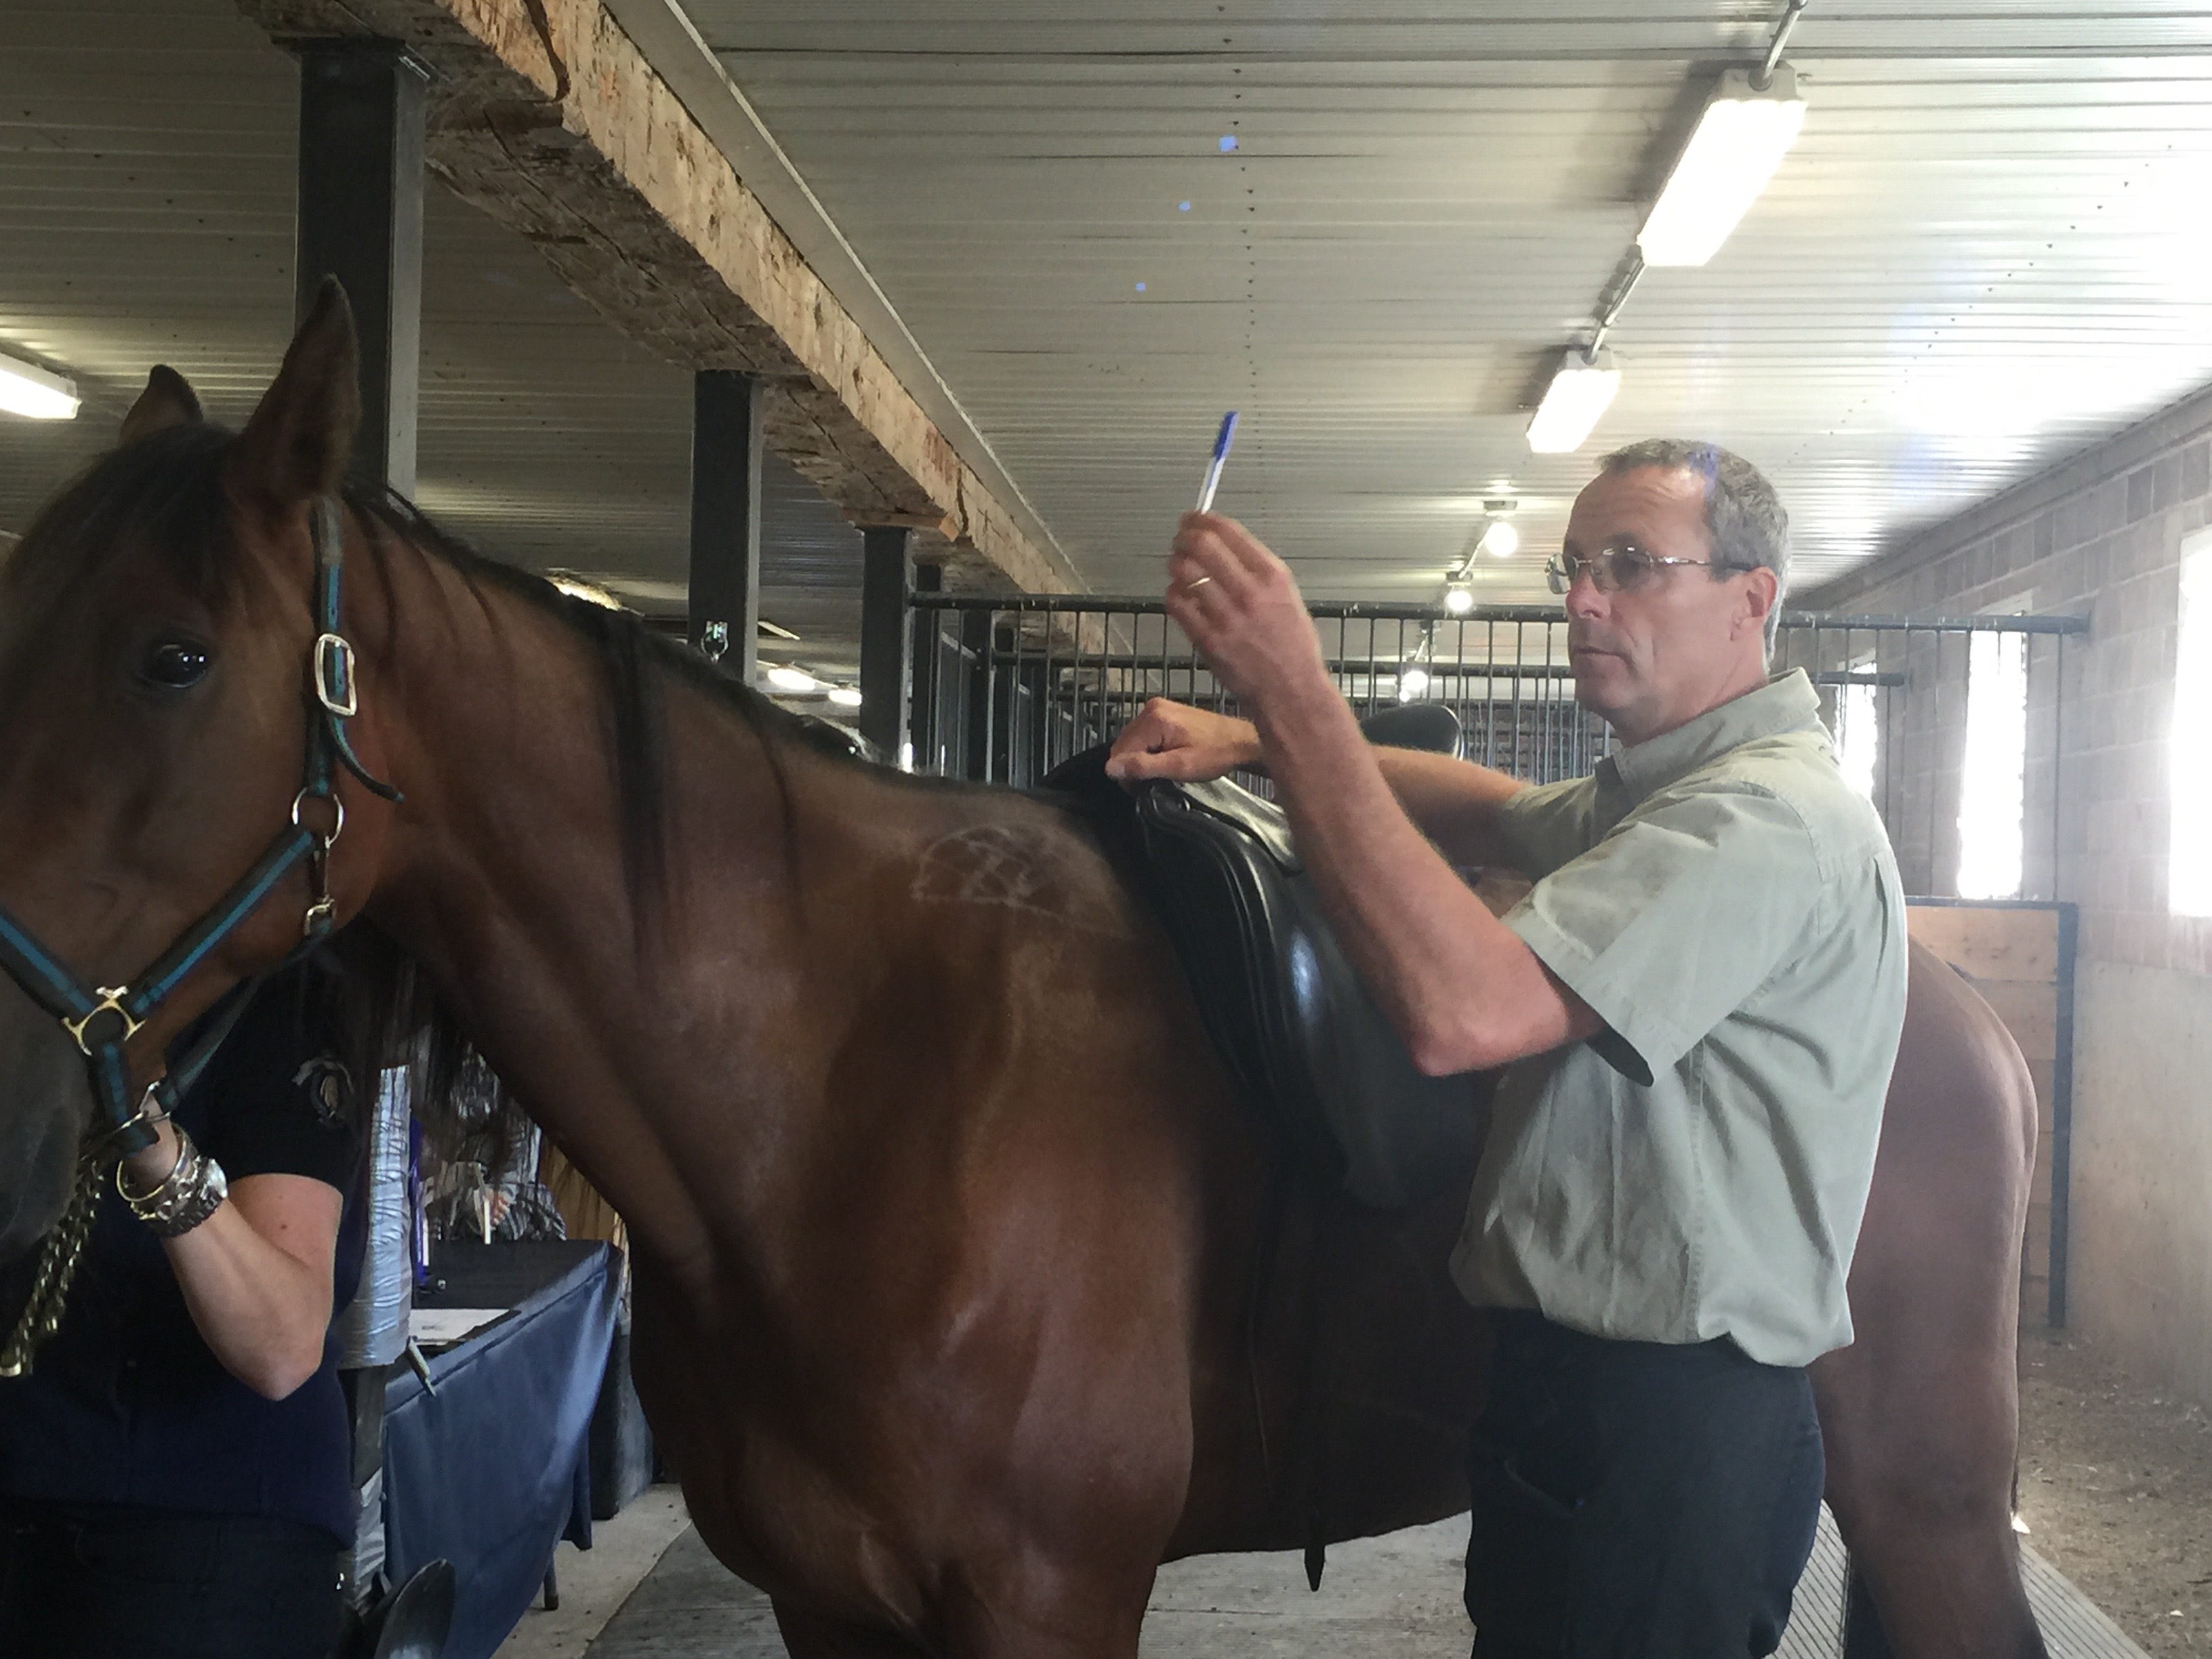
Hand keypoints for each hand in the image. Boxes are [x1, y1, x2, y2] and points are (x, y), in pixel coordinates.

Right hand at [1106, 698, 1262, 783]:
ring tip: (1162, 768)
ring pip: (1132, 740)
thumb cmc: (1215, 755)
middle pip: (1123, 743)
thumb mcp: (1179, 767)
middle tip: (1154, 780)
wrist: (1240, 741)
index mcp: (1153, 719)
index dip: (1127, 773)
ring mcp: (1157, 708)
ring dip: (1140, 758)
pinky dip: (1148, 749)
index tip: (1144, 787)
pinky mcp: (1164, 712)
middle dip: (1133, 764)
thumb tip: (1111, 768)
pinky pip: (1143, 734)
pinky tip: (1164, 757)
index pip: (1119, 750)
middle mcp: (1151, 708)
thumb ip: (1143, 766)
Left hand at [1164, 513, 1329, 709]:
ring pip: (1184, 571)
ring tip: (1177, 565)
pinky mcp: (1208, 639)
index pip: (1228, 531)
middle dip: (1184, 536)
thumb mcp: (1288, 597)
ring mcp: (1226, 616)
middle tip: (1180, 538)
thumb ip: (1257, 571)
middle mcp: (1249, 592)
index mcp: (1272, 576)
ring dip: (1175, 563)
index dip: (1203, 519)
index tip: (1193, 518)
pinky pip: (1177, 604)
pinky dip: (1173, 593)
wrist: (1290, 691)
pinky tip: (1179, 595)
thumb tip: (1223, 544)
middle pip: (1202, 544)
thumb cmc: (1292, 648)